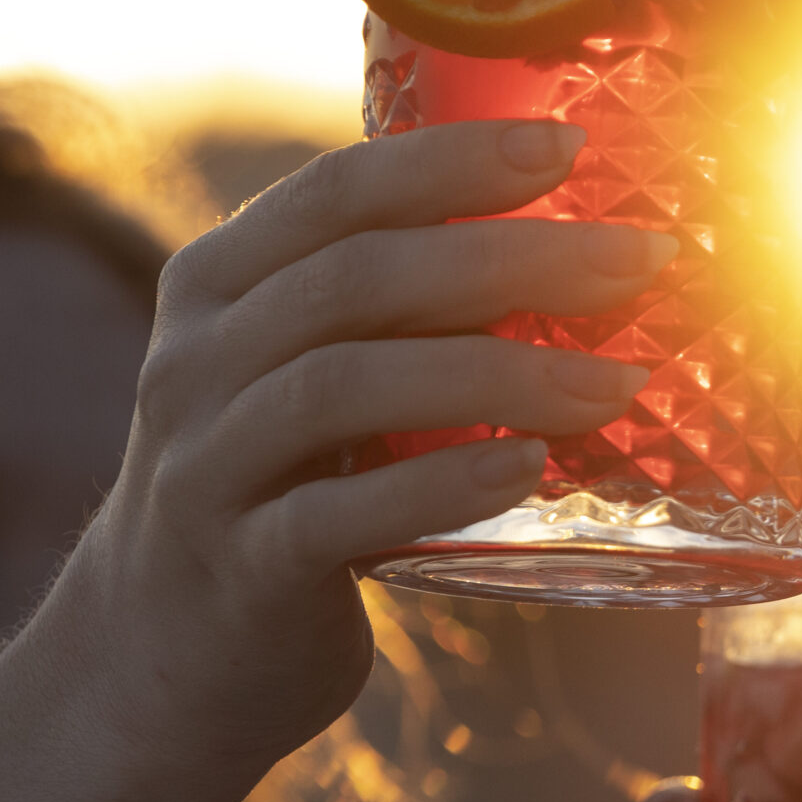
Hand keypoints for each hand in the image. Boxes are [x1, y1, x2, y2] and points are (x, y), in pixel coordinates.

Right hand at [0, 118, 682, 801]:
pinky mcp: (239, 569)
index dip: (452, 160)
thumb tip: (584, 250)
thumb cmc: (284, 486)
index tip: (570, 145)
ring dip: (498, 373)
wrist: (163, 656)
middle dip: (512, 258)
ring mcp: (205, 464)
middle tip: (639, 262)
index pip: (336, 190)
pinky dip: (438, 485)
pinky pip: (337, 514)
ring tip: (615, 383)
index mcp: (219, 285)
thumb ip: (397, 309)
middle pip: (359, 277)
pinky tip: (527, 468)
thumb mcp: (311, 373)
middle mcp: (197, 359)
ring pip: (347, 385)